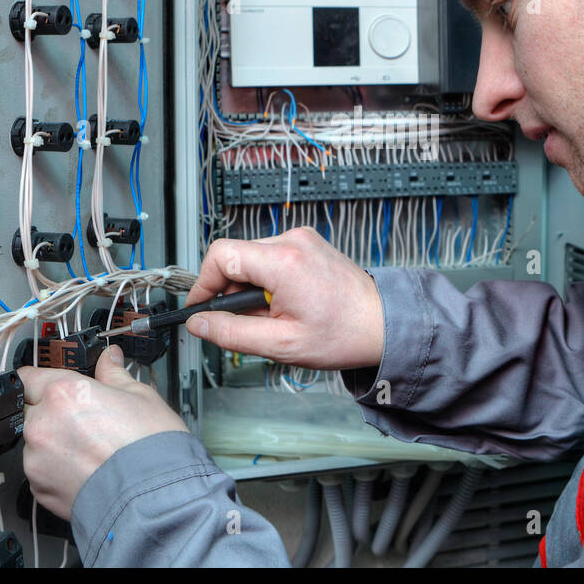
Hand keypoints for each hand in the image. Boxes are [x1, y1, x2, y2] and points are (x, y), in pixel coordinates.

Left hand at [18, 345, 187, 519]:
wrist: (153, 498)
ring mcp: (37, 459)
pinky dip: (57, 469)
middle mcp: (43, 424)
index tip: (50, 384)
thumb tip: (109, 360)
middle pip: (31, 409)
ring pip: (35, 442)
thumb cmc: (151, 448)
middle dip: (51, 411)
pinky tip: (86, 468)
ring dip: (54, 442)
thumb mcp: (140, 397)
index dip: (42, 379)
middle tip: (82, 419)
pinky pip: (41, 470)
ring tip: (90, 449)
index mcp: (64, 393)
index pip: (29, 376)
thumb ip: (114, 374)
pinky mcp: (39, 488)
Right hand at [183, 226, 384, 370]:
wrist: (384, 323)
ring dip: (249, 288)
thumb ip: (232, 333)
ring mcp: (302, 239)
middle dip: (230, 291)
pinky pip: (271, 257)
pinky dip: (267, 281)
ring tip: (272, 316)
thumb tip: (200, 324)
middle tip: (244, 322)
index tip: (201, 307)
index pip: (221, 255)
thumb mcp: (280, 344)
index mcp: (284, 261)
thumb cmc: (344, 334)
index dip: (204, 283)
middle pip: (235, 256)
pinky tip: (283, 304)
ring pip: (251, 258)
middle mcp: (292, 241)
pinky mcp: (308, 244)